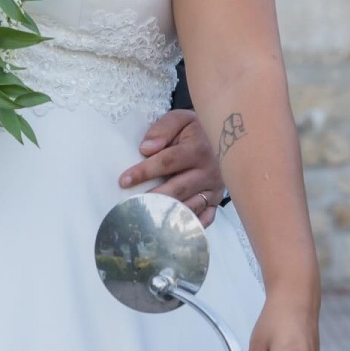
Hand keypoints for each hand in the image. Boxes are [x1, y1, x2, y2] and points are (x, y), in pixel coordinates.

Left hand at [119, 110, 222, 225]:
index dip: (144, 171)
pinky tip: (170, 230)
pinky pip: (204, 218)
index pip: (167, 161)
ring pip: (189, 206)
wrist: (225, 137)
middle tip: (131, 206)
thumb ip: (163, 129)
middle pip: (177, 189)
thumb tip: (146, 149)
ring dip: (168, 214)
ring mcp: (214, 189)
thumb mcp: (181, 120)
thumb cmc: (195, 130)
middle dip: (153, 198)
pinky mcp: (216, 201)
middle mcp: (209, 171)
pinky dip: (189, 225)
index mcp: (198, 148)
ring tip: (145, 221)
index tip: (124, 181)